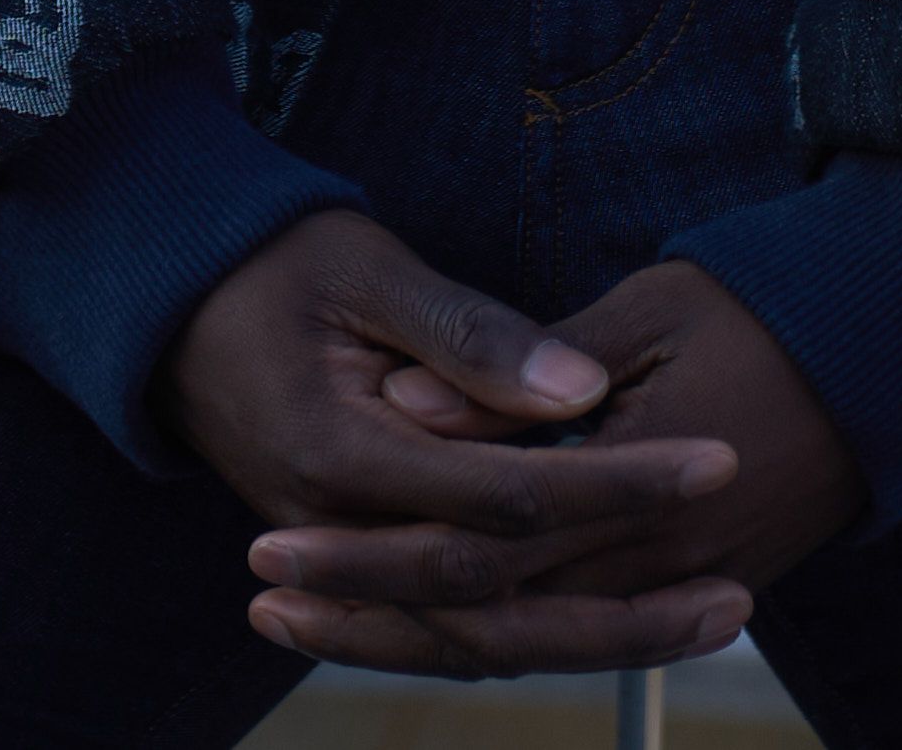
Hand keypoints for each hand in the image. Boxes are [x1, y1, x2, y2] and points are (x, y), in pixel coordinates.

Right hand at [168, 210, 747, 673]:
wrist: (163, 300)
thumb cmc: (271, 262)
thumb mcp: (368, 268)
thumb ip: (470, 337)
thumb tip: (582, 389)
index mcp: (341, 454)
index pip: (505, 500)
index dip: (617, 484)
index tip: (718, 462)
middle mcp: (334, 531)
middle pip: (496, 609)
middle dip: (624, 609)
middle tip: (737, 598)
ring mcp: (336, 558)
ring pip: (472, 639)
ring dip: (592, 640)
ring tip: (704, 620)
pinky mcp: (347, 561)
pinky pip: (442, 626)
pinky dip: (526, 635)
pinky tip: (612, 626)